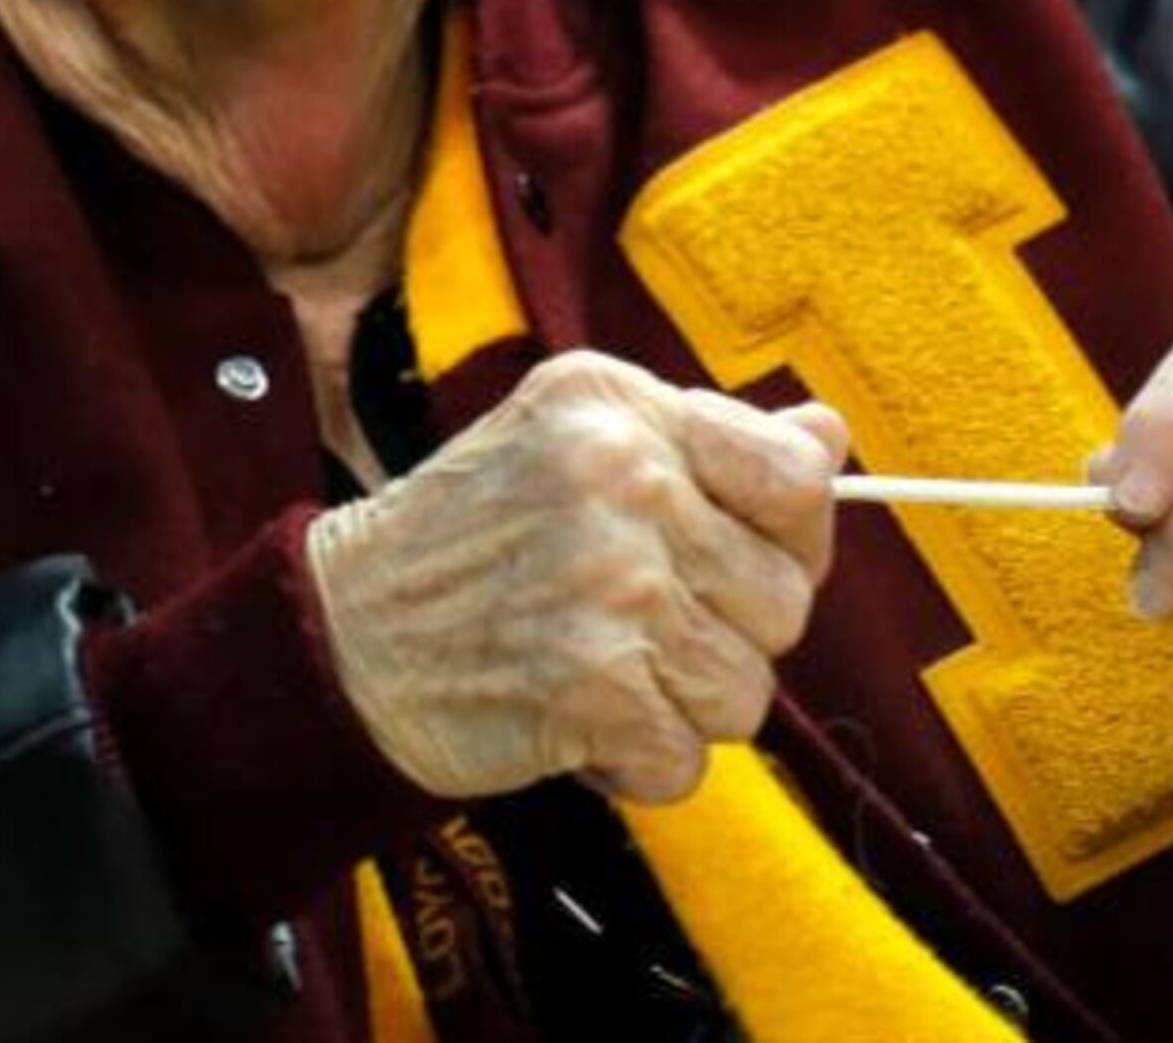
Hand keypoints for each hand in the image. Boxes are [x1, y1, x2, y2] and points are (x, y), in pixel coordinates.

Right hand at [305, 351, 848, 803]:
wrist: (343, 633)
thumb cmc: (470, 537)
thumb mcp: (572, 438)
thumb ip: (706, 439)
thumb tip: (829, 438)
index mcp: (621, 409)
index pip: (797, 479)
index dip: (791, 536)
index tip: (737, 555)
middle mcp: (624, 484)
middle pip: (785, 601)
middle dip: (725, 632)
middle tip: (638, 622)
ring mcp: (611, 588)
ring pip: (746, 691)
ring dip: (681, 705)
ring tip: (604, 668)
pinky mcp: (593, 690)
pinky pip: (688, 761)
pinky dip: (636, 762)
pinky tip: (578, 719)